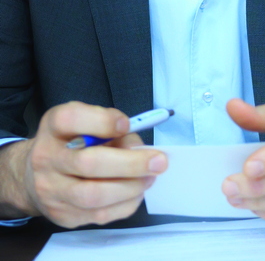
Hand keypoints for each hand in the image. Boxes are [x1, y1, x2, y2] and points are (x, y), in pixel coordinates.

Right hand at [0, 102, 165, 226]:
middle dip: (131, 163)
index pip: (71, 118)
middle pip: (88, 163)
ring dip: (130, 188)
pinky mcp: (62, 215)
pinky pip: (99, 215)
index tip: (126, 125)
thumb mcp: (91, 124)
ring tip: (149, 179)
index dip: (102, 121)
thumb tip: (140, 149)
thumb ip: (115, 130)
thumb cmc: (75, 143)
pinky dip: (126, 204)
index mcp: (55, 127)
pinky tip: (136, 193)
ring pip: (94, 195)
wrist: (36, 175)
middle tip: (159, 162)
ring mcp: (50, 190)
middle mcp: (46, 158)